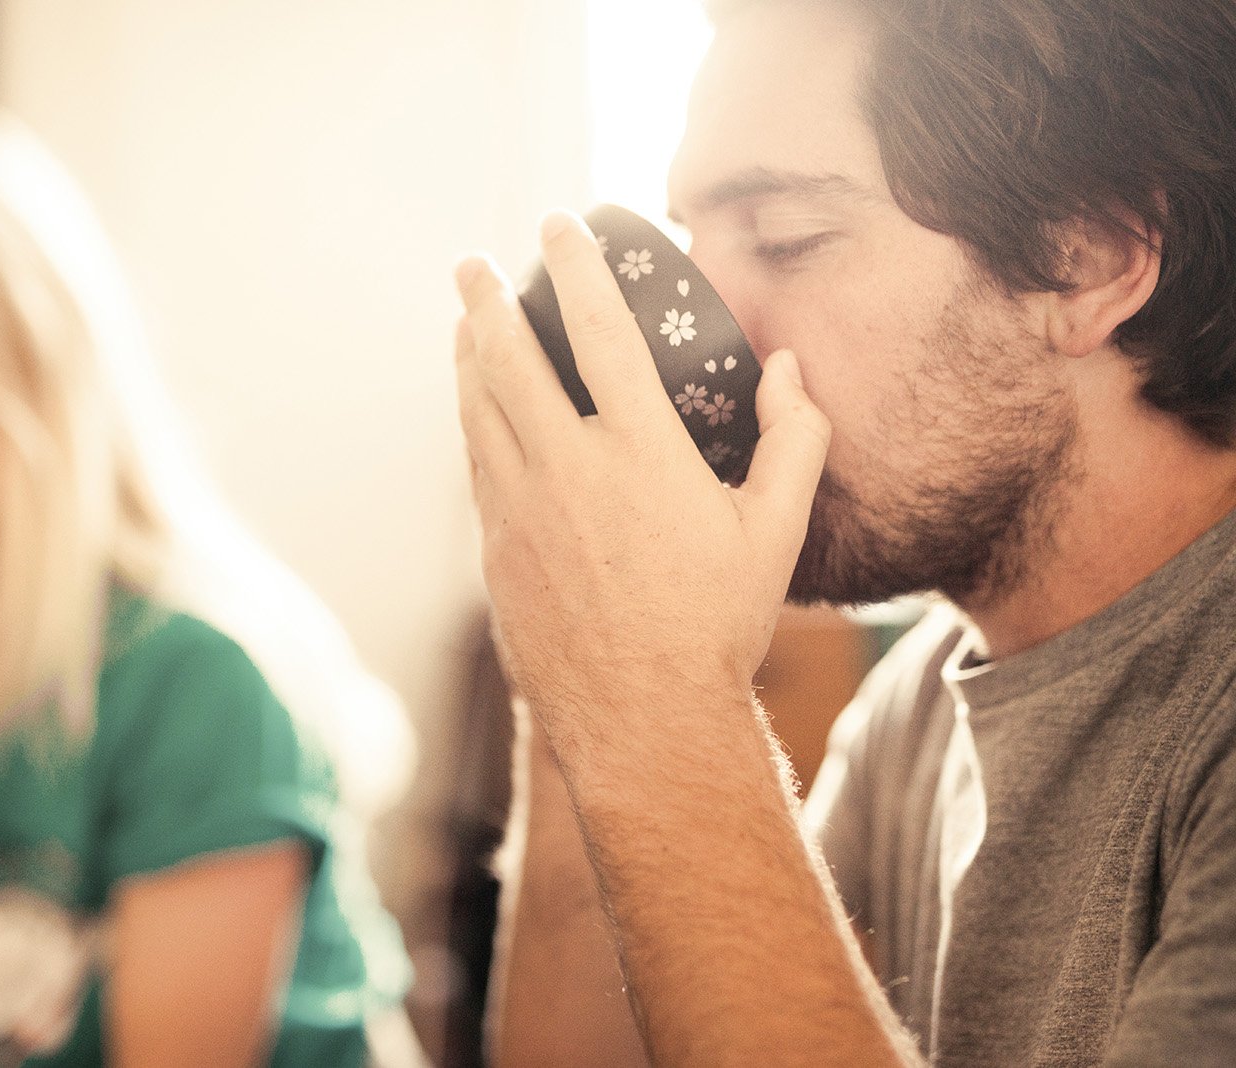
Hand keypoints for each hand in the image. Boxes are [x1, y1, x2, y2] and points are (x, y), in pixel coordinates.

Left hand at [454, 210, 829, 763]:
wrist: (641, 718)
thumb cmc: (716, 626)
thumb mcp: (776, 532)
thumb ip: (794, 439)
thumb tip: (787, 367)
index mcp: (642, 453)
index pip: (600, 331)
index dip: (577, 267)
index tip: (559, 224)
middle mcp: (569, 469)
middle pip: (510, 359)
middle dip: (486, 299)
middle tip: (471, 262)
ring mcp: (521, 510)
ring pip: (478, 409)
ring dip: (467, 354)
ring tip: (464, 319)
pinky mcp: (496, 549)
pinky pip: (476, 465)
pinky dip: (471, 420)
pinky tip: (473, 407)